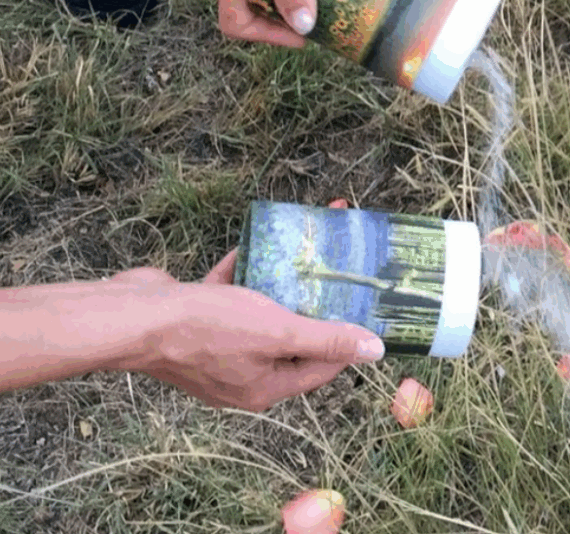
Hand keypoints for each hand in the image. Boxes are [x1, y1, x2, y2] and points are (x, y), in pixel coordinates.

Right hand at [107, 251, 384, 410]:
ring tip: (304, 250)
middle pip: (290, 335)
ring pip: (260, 310)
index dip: (344, 337)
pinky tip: (254, 242)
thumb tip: (375, 352)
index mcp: (264, 386)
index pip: (320, 367)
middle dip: (313, 301)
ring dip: (278, 281)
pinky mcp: (195, 319)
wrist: (134, 317)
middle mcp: (241, 372)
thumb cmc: (208, 329)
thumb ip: (326, 340)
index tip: (364, 306)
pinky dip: (242, 270)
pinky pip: (229, 293)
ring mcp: (215, 346)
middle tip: (338, 270)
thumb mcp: (277, 332)